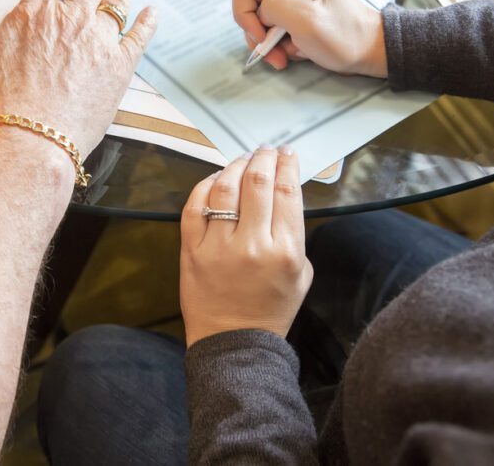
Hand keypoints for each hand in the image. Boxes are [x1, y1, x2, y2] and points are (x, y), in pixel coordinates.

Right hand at [0, 0, 156, 158]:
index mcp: (37, 11)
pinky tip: (151, 12)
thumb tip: (25, 19)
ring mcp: (99, 39)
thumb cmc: (5, 103)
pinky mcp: (120, 65)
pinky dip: (147, 21)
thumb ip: (15, 27)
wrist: (30, 135)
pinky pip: (139, 35)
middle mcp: (71, 17)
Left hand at [180, 146, 312, 346]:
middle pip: (257, 183)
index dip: (287, 165)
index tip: (287, 154)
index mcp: (285, 251)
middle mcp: (252, 245)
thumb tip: (283, 197)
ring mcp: (218, 246)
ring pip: (225, 188)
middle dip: (263, 158)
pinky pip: (194, 206)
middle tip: (266, 151)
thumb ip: (295, 235)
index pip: (287, 192)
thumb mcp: (301, 274)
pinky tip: (215, 179)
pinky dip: (205, 185)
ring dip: (236, 166)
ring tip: (243, 160)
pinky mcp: (191, 250)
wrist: (234, 342)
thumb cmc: (270, 309)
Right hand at [232, 0, 387, 76]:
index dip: (244, 13)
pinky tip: (297, 50)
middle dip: (257, 33)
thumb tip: (259, 13)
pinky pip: (271, 30)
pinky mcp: (293, 15)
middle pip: (249, 5)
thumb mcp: (307, 19)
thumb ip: (273, 7)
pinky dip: (278, 46)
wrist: (370, 51)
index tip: (261, 35)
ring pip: (258, 22)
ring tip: (288, 55)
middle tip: (274, 53)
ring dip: (268, 44)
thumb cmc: (346, 34)